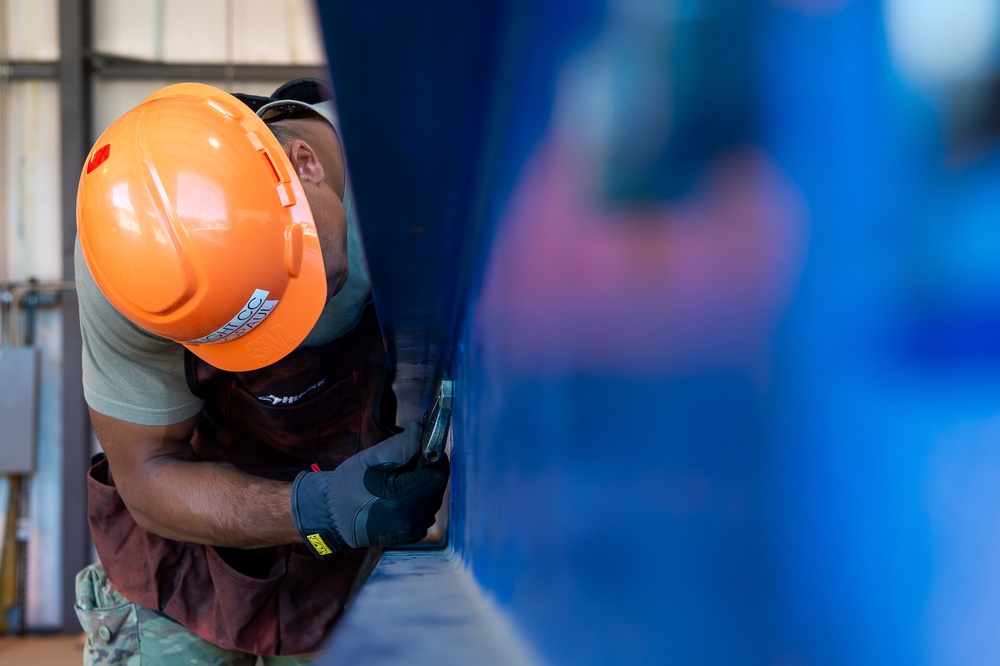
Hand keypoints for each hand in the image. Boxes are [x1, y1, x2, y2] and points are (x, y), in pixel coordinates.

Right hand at [290, 422, 449, 556]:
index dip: (435, 457)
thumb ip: (401, 444)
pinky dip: (420, 499)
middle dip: (430, 469)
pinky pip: (426, 511)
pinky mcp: (410, 535)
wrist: (332, 515)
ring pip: (434, 499)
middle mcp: (410, 519)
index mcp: (400, 499)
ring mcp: (411, 530)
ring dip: (426, 484)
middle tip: (414, 460)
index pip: (436, 474)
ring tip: (405, 478)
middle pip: (438, 486)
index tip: (428, 447)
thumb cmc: (348, 484)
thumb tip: (424, 431)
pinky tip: (403, 494)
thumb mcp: (371, 458)